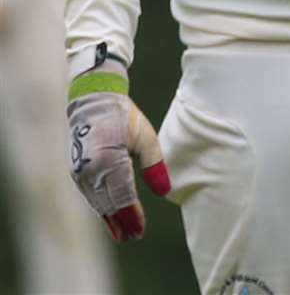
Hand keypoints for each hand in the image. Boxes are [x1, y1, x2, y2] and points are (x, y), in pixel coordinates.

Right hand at [67, 68, 170, 240]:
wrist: (93, 101)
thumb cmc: (123, 117)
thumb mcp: (146, 137)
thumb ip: (155, 165)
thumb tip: (164, 191)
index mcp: (109, 161)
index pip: (122, 196)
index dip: (132, 216)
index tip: (140, 230)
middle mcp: (90, 171)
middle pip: (107, 204)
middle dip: (121, 222)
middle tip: (135, 237)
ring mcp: (80, 172)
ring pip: (96, 202)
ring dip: (109, 219)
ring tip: (123, 234)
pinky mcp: (77, 171)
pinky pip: (90, 194)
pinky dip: (100, 207)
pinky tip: (109, 216)